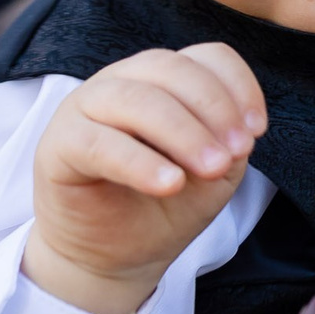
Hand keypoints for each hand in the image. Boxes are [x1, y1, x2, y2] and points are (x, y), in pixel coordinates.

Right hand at [24, 45, 265, 313]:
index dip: (237, 86)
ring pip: (135, 100)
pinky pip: (98, 142)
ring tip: (210, 170)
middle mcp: (123, 81)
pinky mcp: (58, 144)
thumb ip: (228, 143)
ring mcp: (85, 106)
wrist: (116, 256)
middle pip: (171, 69)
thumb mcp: (213, 173)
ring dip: (183, 133)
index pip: (205, 56)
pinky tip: (169, 184)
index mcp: (164, 79)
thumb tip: (238, 128)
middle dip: (213, 109)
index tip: (256, 132)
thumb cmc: (165, 205)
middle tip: (234, 155)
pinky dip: (139, 162)